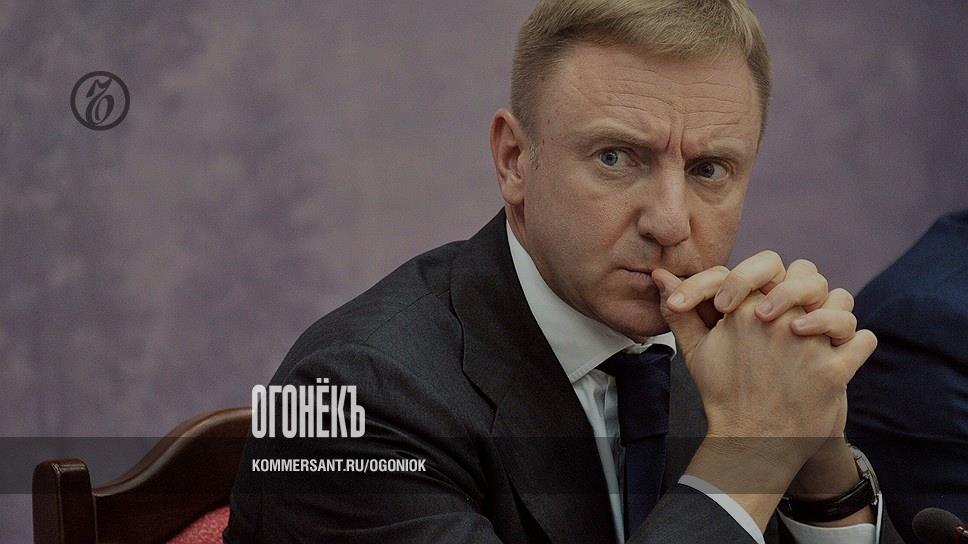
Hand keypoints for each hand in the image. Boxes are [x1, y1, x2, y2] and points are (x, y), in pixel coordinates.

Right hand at [652, 269, 876, 528]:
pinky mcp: (833, 371)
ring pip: (842, 302)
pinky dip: (857, 346)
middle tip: (800, 310)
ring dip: (836, 315)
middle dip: (807, 289)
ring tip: (825, 332)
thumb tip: (659, 277)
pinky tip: (843, 353)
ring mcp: (807, 346)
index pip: (769, 266)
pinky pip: (863, 339)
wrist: (750, 444)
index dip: (770, 279)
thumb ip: (680, 311)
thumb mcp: (695, 351)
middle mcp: (778, 321)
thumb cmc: (722, 395)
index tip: (766, 301)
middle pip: (810, 276)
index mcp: (744, 311)